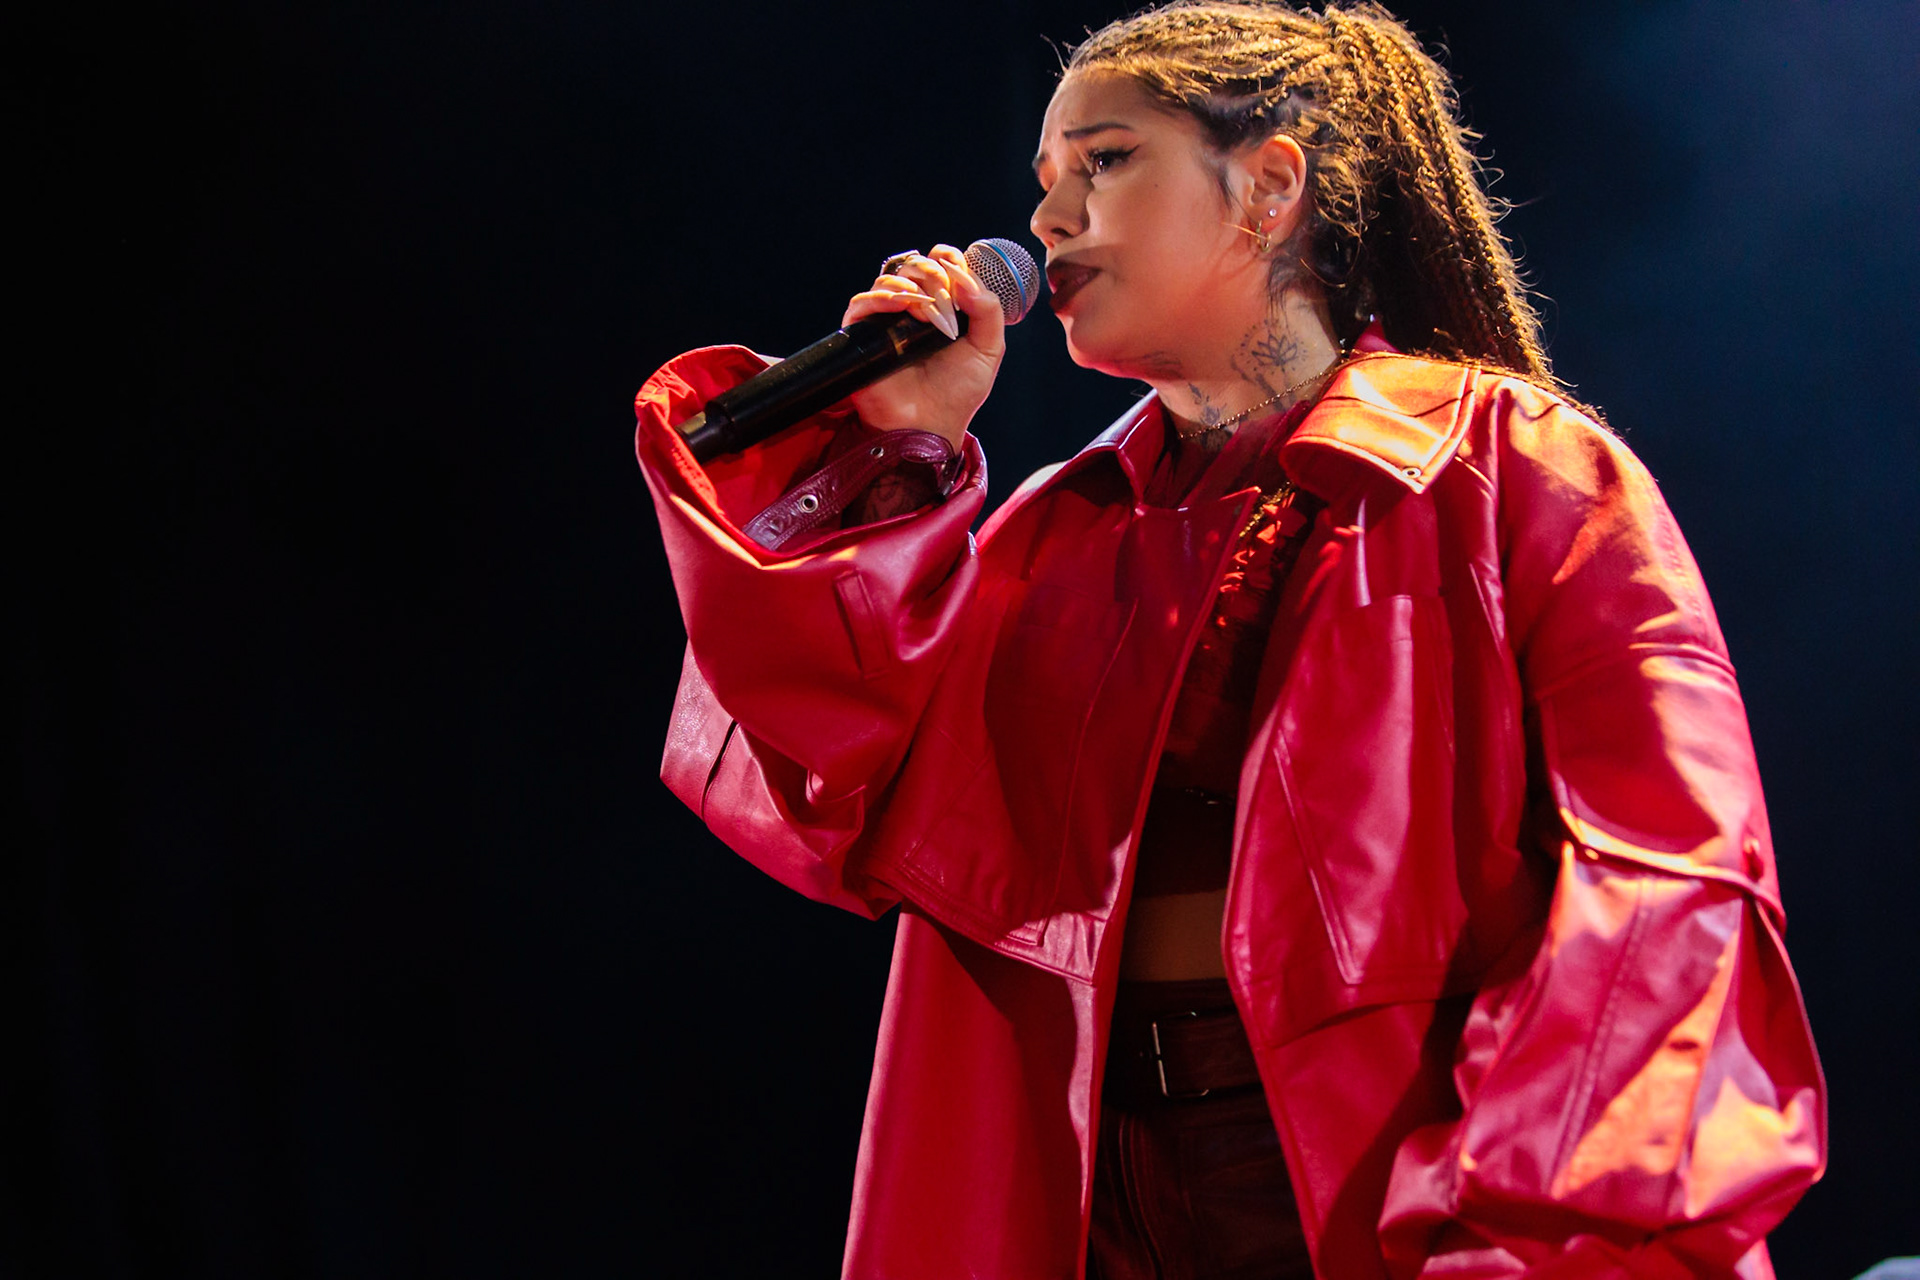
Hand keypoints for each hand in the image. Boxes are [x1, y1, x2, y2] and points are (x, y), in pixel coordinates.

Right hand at [843, 244, 1005, 448]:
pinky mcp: (864, 337)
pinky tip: (901, 305)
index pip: (942, 266)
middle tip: (944, 294)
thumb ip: (988, 309)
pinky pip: (861, 303)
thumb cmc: (958, 392)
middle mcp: (913, 310)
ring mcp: (887, 322)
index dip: (949, 260)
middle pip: (915, 266)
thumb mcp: (988, 349)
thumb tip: (964, 276)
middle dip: (932, 271)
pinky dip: (881, 297)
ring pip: (889, 279)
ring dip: (911, 285)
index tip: (958, 270)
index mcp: (943, 309)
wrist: (931, 425)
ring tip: (925, 310)